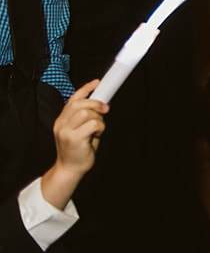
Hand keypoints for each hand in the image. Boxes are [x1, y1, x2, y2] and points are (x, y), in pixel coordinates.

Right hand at [41, 81, 107, 210]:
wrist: (70, 169)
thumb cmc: (79, 149)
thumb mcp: (83, 129)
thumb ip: (89, 117)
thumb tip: (104, 103)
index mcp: (62, 120)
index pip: (72, 99)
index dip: (86, 89)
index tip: (97, 82)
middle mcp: (61, 123)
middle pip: (79, 103)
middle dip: (96, 104)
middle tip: (105, 110)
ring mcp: (65, 131)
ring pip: (87, 113)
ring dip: (98, 119)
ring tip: (98, 129)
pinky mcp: (73, 138)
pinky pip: (92, 124)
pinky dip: (100, 127)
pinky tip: (97, 135)